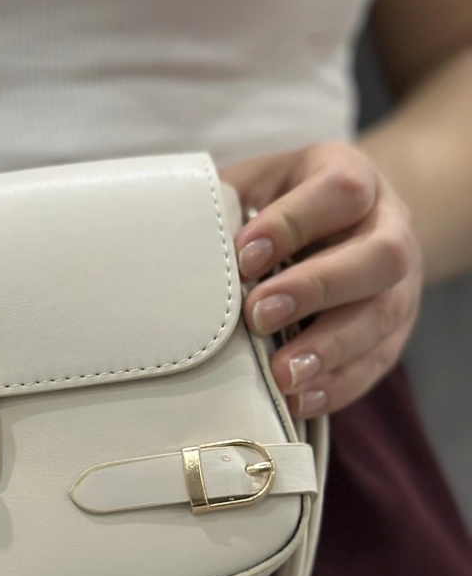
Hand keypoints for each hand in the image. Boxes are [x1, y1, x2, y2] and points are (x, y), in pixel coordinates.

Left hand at [220, 142, 421, 417]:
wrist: (342, 224)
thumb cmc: (280, 205)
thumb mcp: (255, 185)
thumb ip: (226, 204)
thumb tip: (174, 235)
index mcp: (351, 177)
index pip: (340, 191)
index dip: (293, 223)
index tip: (244, 257)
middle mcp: (389, 227)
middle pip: (379, 257)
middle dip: (317, 288)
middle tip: (259, 316)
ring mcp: (401, 283)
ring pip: (384, 316)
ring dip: (330, 349)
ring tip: (282, 375)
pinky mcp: (394, 333)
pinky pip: (377, 362)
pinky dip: (338, 384)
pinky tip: (301, 398)